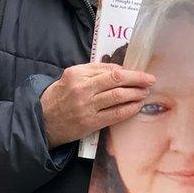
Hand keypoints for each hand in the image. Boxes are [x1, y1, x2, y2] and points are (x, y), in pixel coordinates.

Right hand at [40, 62, 154, 148]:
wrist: (43, 120)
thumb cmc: (59, 96)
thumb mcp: (70, 77)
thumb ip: (93, 71)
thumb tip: (119, 70)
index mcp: (77, 74)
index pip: (109, 69)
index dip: (128, 71)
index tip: (140, 73)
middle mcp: (82, 89)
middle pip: (116, 80)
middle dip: (137, 79)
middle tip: (150, 80)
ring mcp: (86, 106)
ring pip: (118, 97)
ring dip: (136, 94)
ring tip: (145, 93)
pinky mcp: (90, 122)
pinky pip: (115, 114)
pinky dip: (129, 109)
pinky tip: (136, 106)